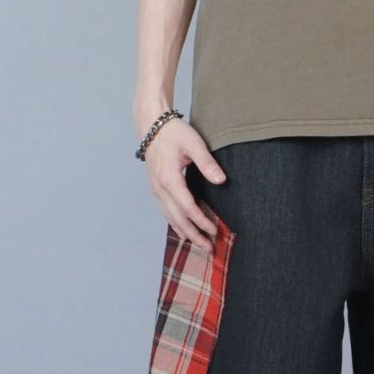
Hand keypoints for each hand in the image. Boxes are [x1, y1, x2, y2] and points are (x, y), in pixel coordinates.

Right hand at [140, 118, 225, 251]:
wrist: (152, 126)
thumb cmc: (174, 133)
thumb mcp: (194, 144)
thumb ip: (207, 163)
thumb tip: (221, 180)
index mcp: (169, 179)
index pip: (187, 206)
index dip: (200, 220)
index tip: (214, 230)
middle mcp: (160, 188)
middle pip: (177, 218)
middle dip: (193, 234)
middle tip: (208, 248)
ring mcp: (156, 190)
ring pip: (170, 217)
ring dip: (185, 232)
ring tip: (199, 245)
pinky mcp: (157, 188)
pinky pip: (166, 211)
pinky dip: (176, 223)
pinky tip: (184, 231)